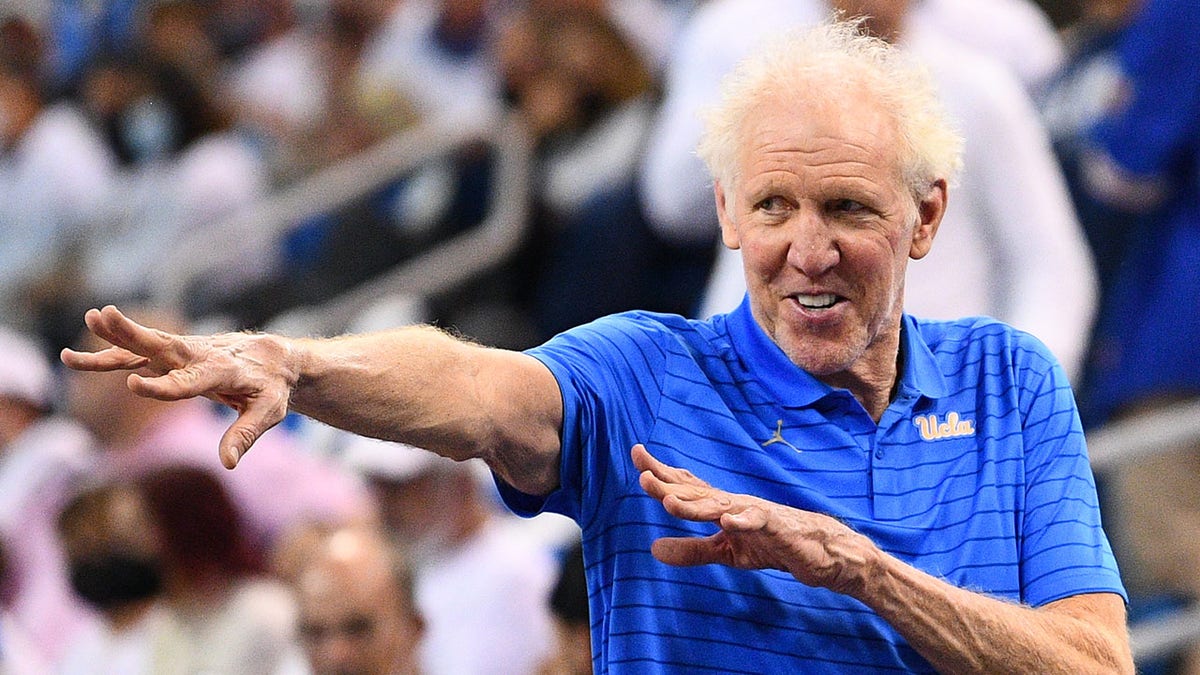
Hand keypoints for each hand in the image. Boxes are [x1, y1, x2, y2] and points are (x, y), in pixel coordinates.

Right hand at [60, 306, 297, 468]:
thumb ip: (246, 434)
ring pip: (146, 344)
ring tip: (85, 320)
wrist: (275, 358)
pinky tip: (72, 358)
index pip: (189, 380)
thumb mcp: (269, 412)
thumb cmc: (273, 388)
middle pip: (164, 345)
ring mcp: (184, 352)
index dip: (163, 385)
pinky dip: (108, 354)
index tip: (133, 385)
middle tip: (102, 317)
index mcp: (223, 371)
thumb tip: (227, 463)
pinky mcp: (172, 355)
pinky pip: (136, 355)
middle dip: (133, 334)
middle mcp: (200, 355)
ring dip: (115, 336)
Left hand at [632, 444, 879, 596]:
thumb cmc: (771, 545)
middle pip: (697, 492)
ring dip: (695, 505)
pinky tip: (728, 521)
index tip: (636, 455)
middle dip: (669, 484)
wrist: (819, 552)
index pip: (687, 487)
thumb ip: (691, 550)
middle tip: (641, 475)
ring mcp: (755, 512)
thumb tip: (652, 550)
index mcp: (720, 506)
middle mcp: (734, 503)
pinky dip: (744, 521)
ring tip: (668, 502)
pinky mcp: (777, 528)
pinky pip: (759, 522)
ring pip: (721, 506)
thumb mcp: (725, 552)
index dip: (662, 472)